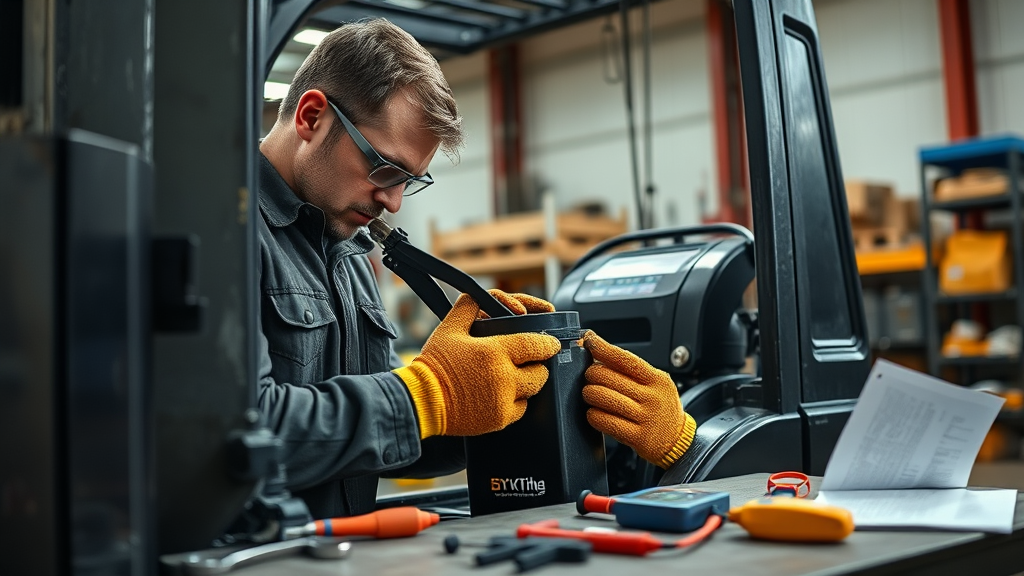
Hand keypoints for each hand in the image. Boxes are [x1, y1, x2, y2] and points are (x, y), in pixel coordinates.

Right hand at [395, 290, 560, 437]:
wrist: (421, 400)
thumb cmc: (434, 364)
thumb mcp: (450, 327)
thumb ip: (470, 305)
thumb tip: (483, 295)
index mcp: (495, 351)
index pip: (537, 345)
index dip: (548, 344)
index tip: (552, 344)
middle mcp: (504, 377)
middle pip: (540, 371)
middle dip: (537, 364)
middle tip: (528, 361)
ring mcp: (504, 401)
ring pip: (533, 390)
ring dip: (529, 382)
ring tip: (514, 376)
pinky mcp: (500, 420)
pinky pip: (521, 409)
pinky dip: (517, 401)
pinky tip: (503, 394)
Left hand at [581, 331, 695, 467]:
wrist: (678, 442)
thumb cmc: (662, 409)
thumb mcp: (657, 385)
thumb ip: (633, 372)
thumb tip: (600, 355)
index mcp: (657, 380)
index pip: (625, 359)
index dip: (603, 348)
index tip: (589, 341)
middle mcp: (653, 397)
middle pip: (608, 377)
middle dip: (591, 374)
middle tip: (589, 377)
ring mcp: (646, 418)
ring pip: (603, 398)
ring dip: (589, 394)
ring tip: (590, 394)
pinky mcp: (638, 437)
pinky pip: (605, 421)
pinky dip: (593, 415)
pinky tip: (594, 413)